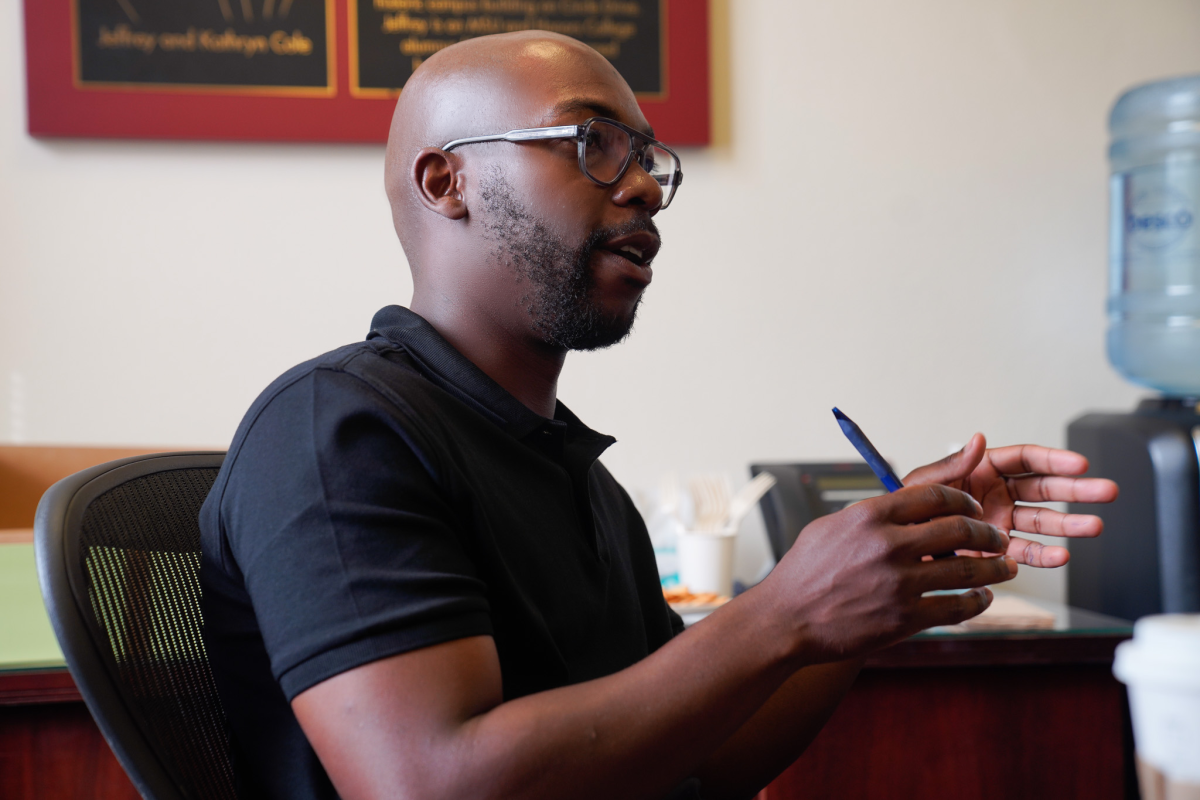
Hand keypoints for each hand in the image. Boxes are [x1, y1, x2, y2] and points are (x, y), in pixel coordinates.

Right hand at [769, 484, 1016, 661]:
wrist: (786, 619)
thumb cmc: (805, 571)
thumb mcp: (831, 526)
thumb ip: (871, 514)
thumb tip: (903, 502)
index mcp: (869, 516)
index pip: (934, 495)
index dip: (962, 500)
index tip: (973, 509)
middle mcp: (887, 545)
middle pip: (959, 529)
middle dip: (988, 533)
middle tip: (997, 538)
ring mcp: (899, 584)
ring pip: (967, 569)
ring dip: (994, 568)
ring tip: (1005, 567)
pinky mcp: (905, 618)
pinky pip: (957, 607)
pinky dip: (977, 602)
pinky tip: (982, 598)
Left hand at [902, 434, 1118, 567]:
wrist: (897, 548)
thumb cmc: (906, 508)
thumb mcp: (924, 484)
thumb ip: (953, 465)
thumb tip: (977, 438)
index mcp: (983, 470)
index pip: (1026, 460)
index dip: (1054, 461)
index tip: (1081, 464)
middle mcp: (997, 494)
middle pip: (1045, 488)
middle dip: (1077, 490)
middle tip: (1108, 491)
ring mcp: (1000, 522)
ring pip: (1043, 521)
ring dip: (1070, 525)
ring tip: (1095, 526)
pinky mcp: (997, 550)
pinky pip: (1025, 552)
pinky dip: (1043, 555)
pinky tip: (1061, 556)